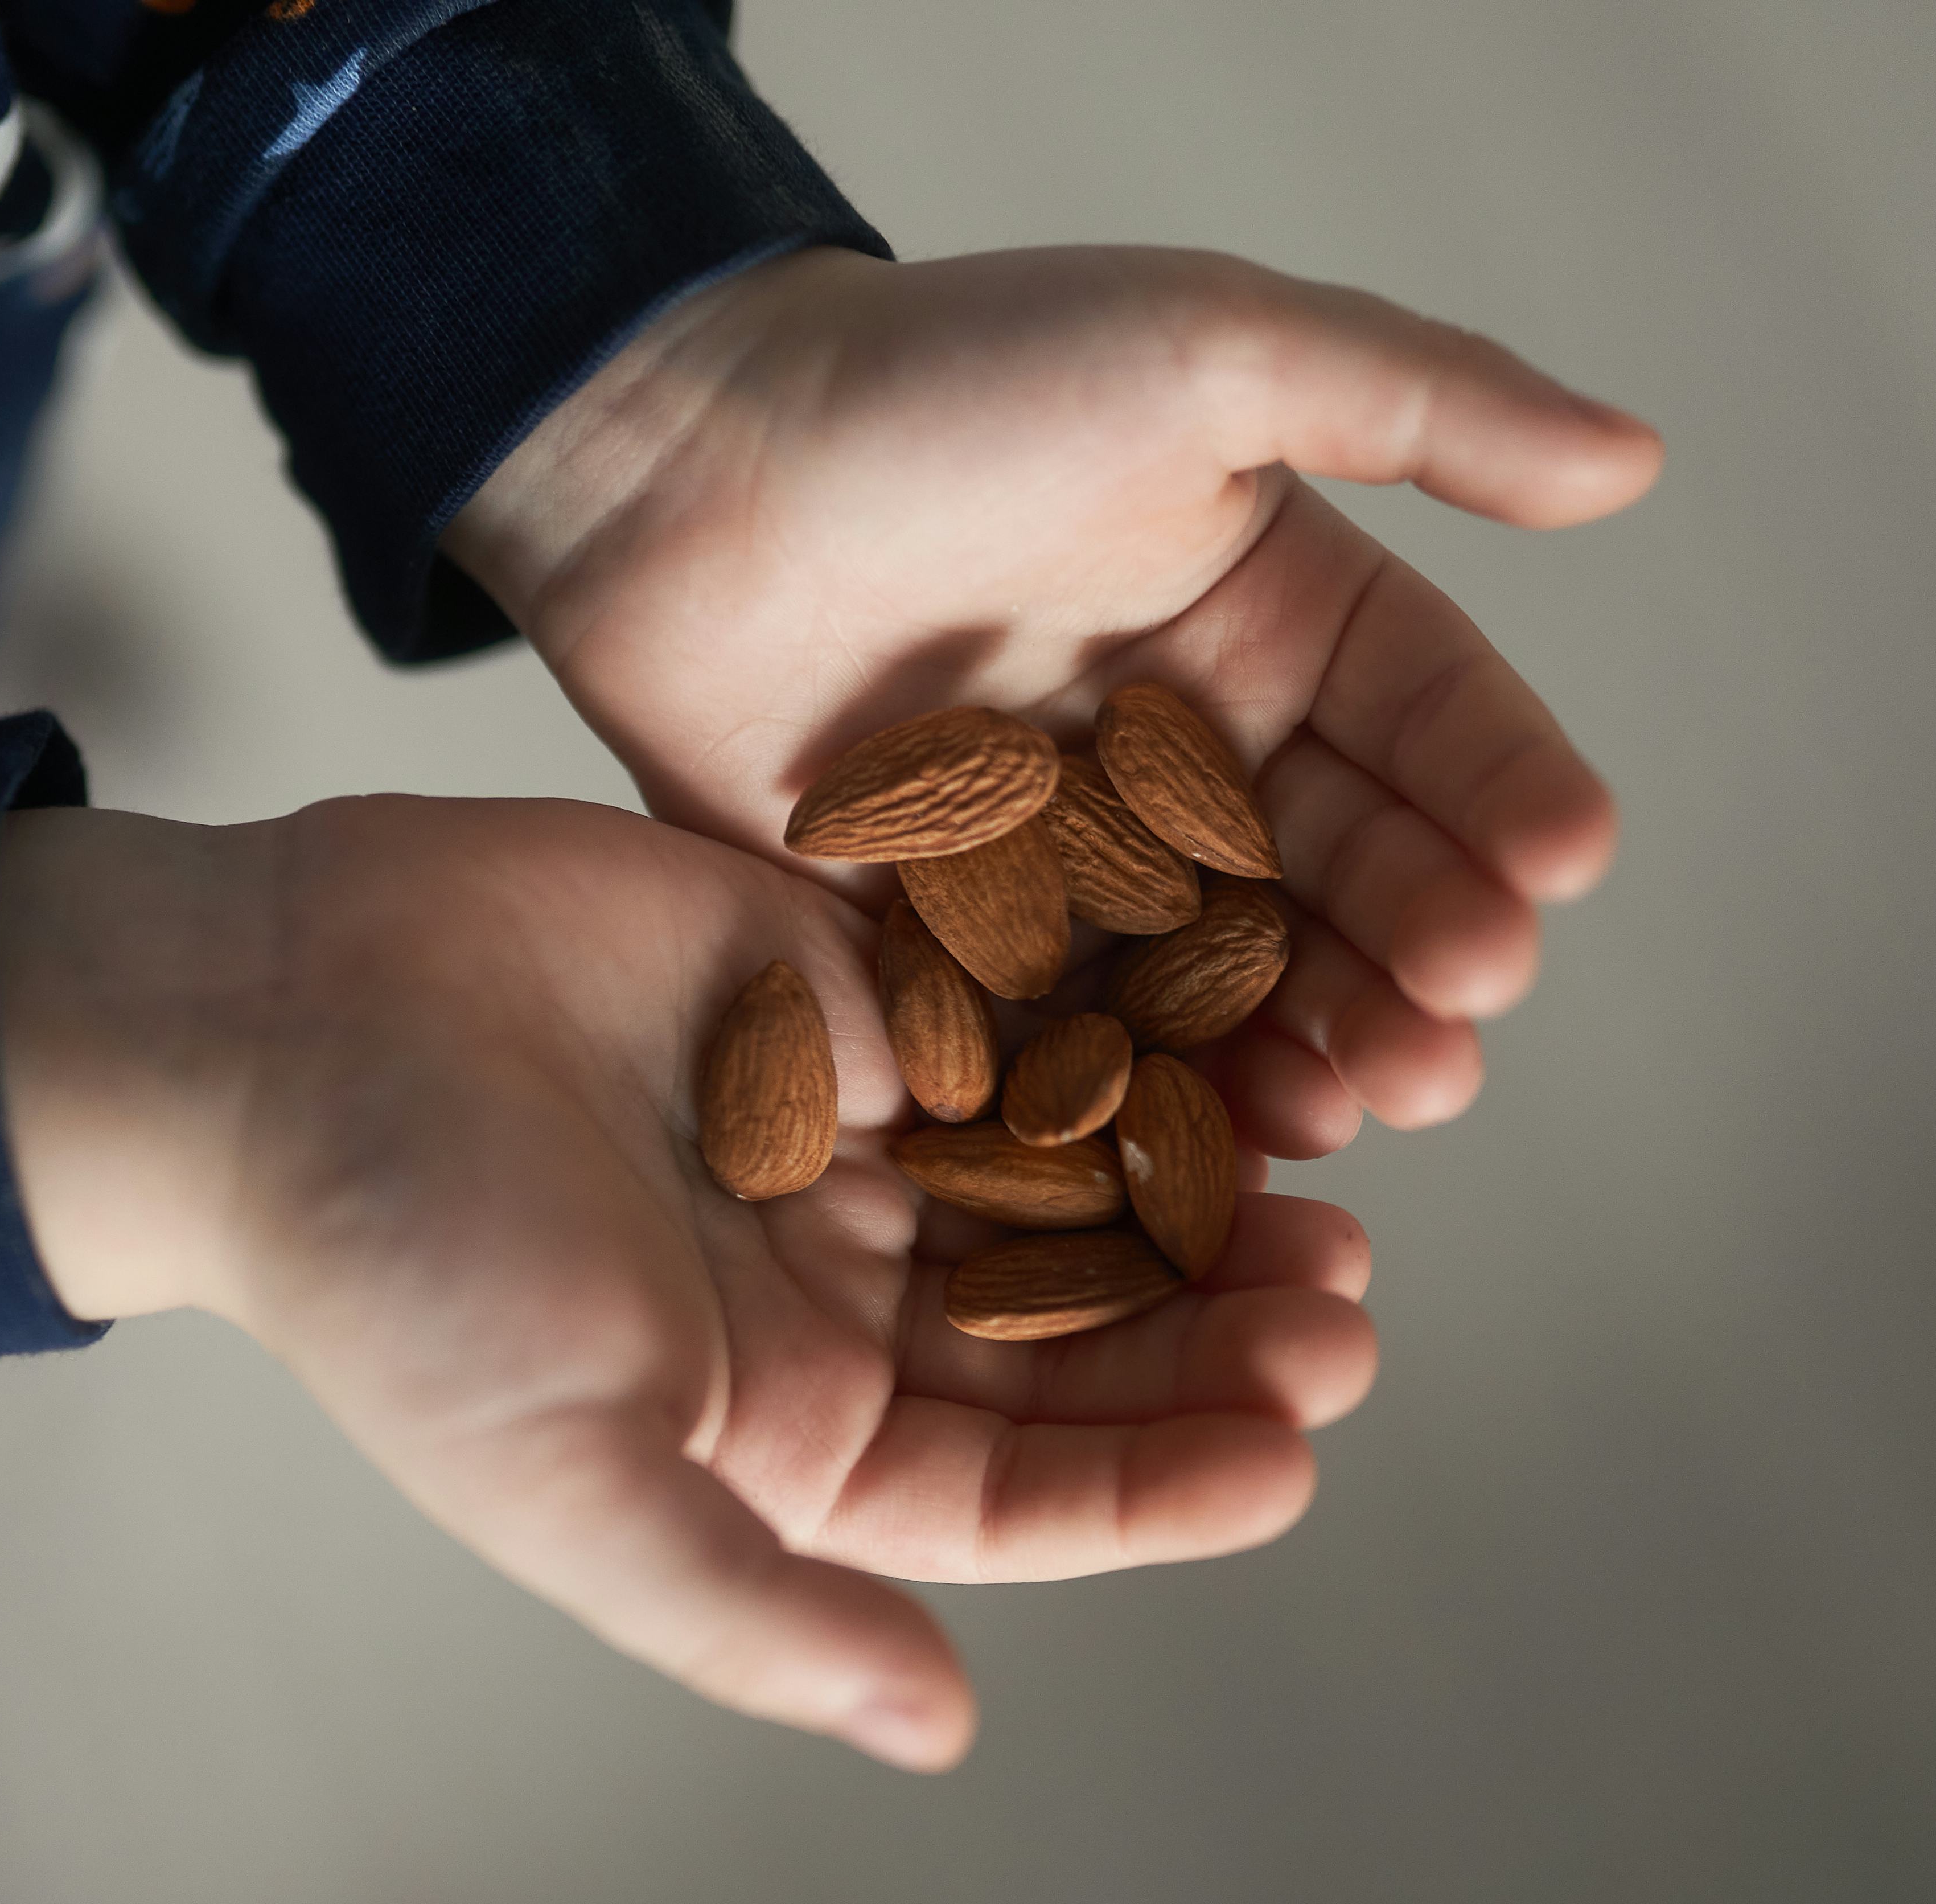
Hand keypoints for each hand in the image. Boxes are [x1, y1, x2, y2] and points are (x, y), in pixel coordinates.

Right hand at [0, 797, 1376, 1767]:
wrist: (272, 1021)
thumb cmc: (388, 1265)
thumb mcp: (564, 1473)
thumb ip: (750, 1602)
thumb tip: (935, 1730)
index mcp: (777, 1429)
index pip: (1015, 1486)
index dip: (1157, 1478)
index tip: (1285, 1446)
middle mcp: (825, 1290)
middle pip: (1073, 1332)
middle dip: (1210, 1329)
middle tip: (1336, 1303)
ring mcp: (835, 1132)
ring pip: (1069, 1173)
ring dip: (1195, 1180)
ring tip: (1319, 1173)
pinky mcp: (824, 984)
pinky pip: (1006, 1013)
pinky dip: (1110, 1026)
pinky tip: (1214, 1023)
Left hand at [446, 247, 1664, 1154]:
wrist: (684, 462)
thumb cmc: (942, 377)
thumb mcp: (1207, 344)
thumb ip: (1420, 401)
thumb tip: (1635, 461)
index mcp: (1266, 610)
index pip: (1424, 717)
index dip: (1496, 792)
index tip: (1557, 868)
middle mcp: (1180, 740)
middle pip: (1333, 870)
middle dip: (1411, 950)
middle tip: (1459, 1023)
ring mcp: (1061, 845)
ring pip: (1212, 970)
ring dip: (1294, 1040)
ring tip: (1363, 1101)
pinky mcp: (939, 925)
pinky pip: (1054, 1023)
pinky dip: (1122, 1085)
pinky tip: (1182, 1141)